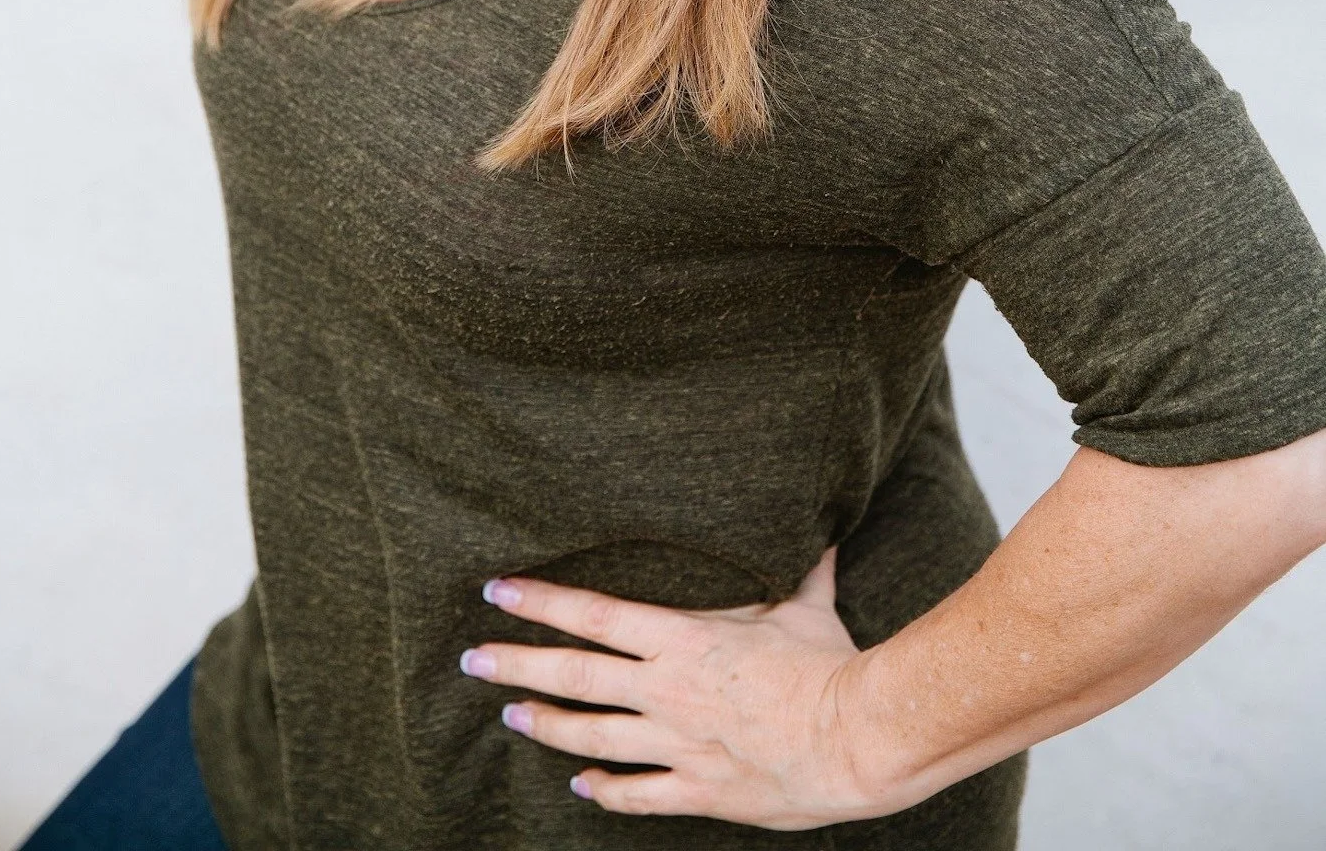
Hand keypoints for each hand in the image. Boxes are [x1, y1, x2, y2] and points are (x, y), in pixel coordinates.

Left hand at [458, 547, 880, 826]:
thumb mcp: (806, 606)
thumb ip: (801, 570)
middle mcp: (667, 690)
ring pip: (592, 735)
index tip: (498, 591)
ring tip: (509, 715)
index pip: (594, 615)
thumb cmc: (829, 664)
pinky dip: (604, 790)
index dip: (542, 602)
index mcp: (683, 638)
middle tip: (472, 660)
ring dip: (546, 725)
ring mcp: (677, 744)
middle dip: (517, 665)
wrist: (853, 738)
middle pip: (574, 675)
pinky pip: (637, 793)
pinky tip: (579, 786)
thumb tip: (821, 532)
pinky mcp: (698, 789)